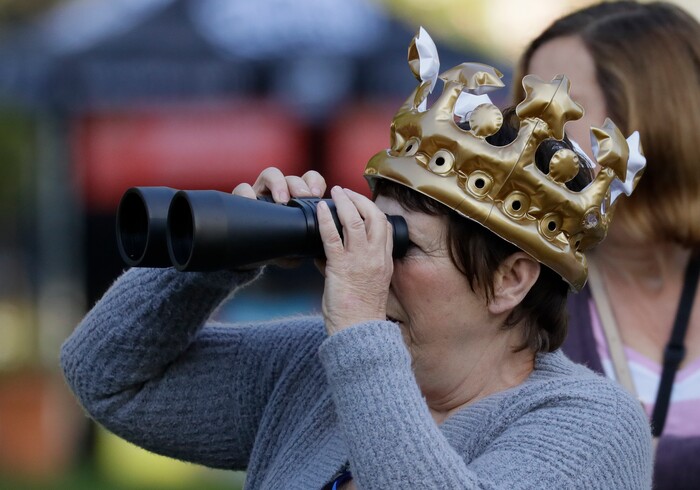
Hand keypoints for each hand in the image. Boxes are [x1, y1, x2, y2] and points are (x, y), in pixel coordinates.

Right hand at [232, 167, 326, 267]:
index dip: (314, 182)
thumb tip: (313, 247)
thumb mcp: (294, 245)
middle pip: (291, 178)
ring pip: (270, 174)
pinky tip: (253, 202)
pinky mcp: (243, 199)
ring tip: (281, 200)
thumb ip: (305, 244)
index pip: (309, 180)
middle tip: (302, 197)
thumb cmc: (278, 246)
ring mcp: (261, 193)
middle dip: (298, 185)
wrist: (254, 256)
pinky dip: (248, 193)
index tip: (316, 194)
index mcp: (297, 199)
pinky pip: (243, 188)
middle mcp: (280, 193)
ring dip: (278, 183)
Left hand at [318, 186, 392, 334]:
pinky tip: (319, 210)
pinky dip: (325, 220)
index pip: (385, 228)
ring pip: (355, 221)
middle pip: (375, 218)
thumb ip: (351, 268)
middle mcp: (376, 258)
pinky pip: (333, 236)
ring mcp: (360, 261)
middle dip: (361, 201)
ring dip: (344, 203)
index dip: (374, 211)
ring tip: (335, 193)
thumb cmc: (359, 315)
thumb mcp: (365, 287)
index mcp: (385, 263)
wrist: (358, 332)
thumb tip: (326, 257)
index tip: (362, 204)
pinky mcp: (341, 266)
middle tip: (347, 193)